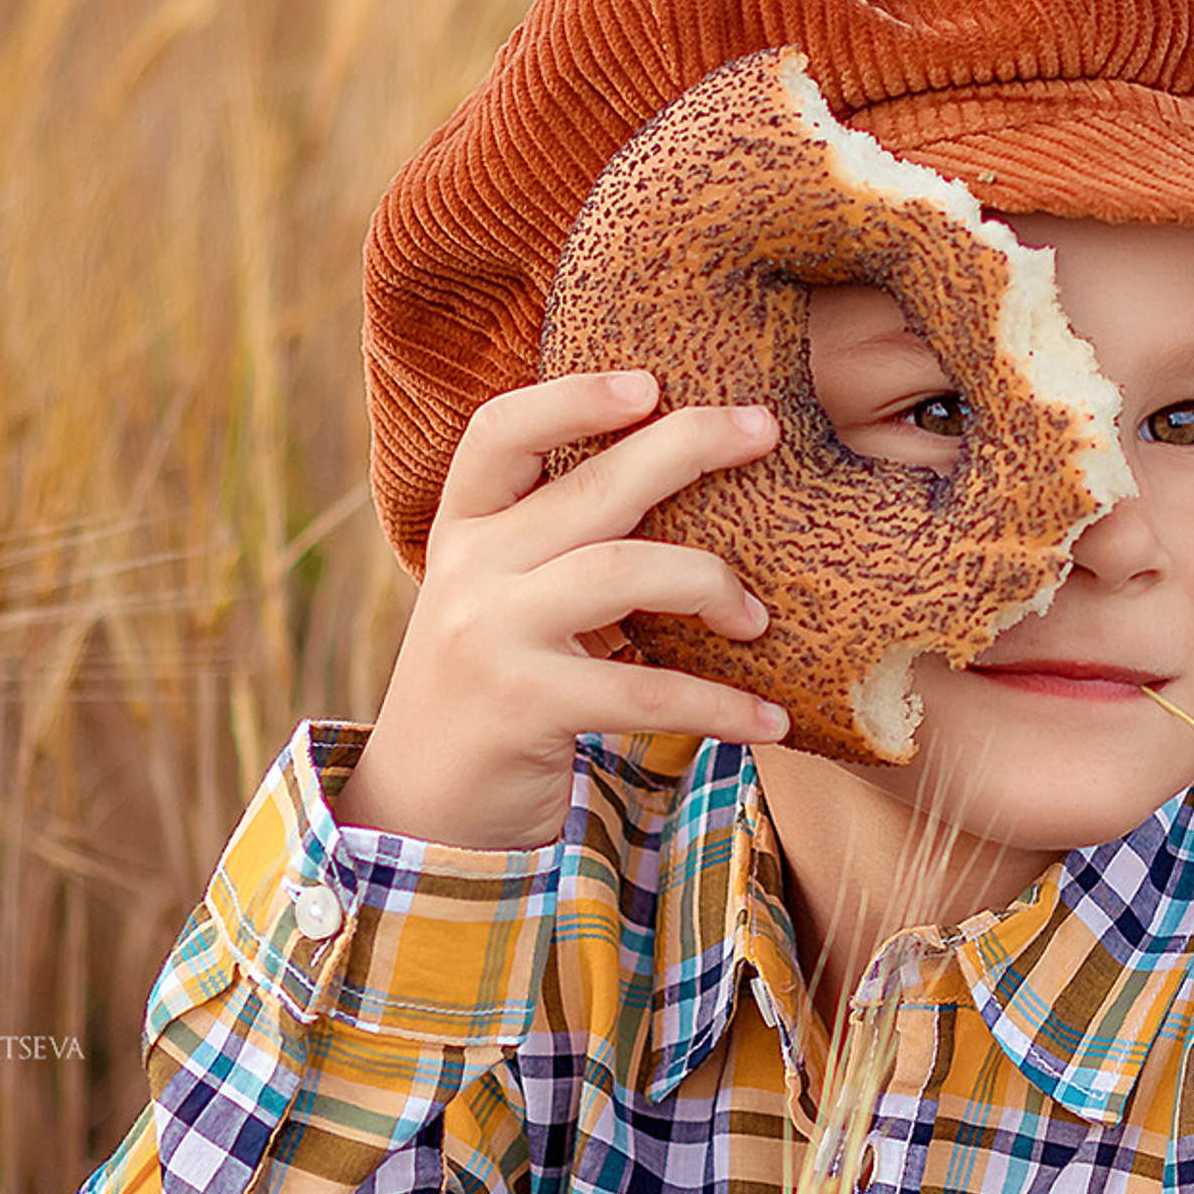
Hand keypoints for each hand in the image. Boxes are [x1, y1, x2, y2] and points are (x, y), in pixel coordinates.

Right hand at [337, 371, 787, 847]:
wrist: (423, 812)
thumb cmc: (493, 692)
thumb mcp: (501, 604)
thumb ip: (557, 547)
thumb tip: (684, 483)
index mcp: (463, 533)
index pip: (499, 433)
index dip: (572, 396)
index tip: (649, 381)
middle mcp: (468, 572)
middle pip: (591, 489)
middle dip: (685, 446)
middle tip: (764, 429)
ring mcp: (490, 637)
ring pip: (622, 572)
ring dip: (710, 584)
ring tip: (756, 618)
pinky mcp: (522, 707)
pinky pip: (644, 691)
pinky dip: (720, 707)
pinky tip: (770, 722)